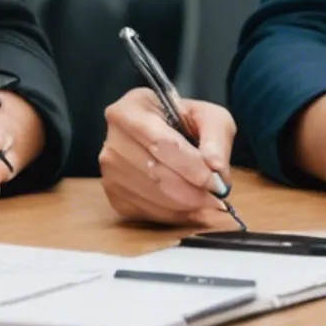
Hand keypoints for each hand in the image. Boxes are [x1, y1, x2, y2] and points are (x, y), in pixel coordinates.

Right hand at [98, 87, 238, 225]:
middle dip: (190, 190)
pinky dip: (173, 214)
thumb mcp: (209, 117)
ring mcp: (109, 170)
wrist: (166, 134)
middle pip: (154, 173)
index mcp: (130, 110)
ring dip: (185, 205)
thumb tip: (215, 167)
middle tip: (215, 198)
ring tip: (206, 201)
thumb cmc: (185, 121)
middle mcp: (111, 140)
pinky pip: (146, 212)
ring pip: (151, 195)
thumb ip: (216, 137)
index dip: (190, 165)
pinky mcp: (114, 195)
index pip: (160, 142)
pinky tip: (188, 207)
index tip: (215, 181)